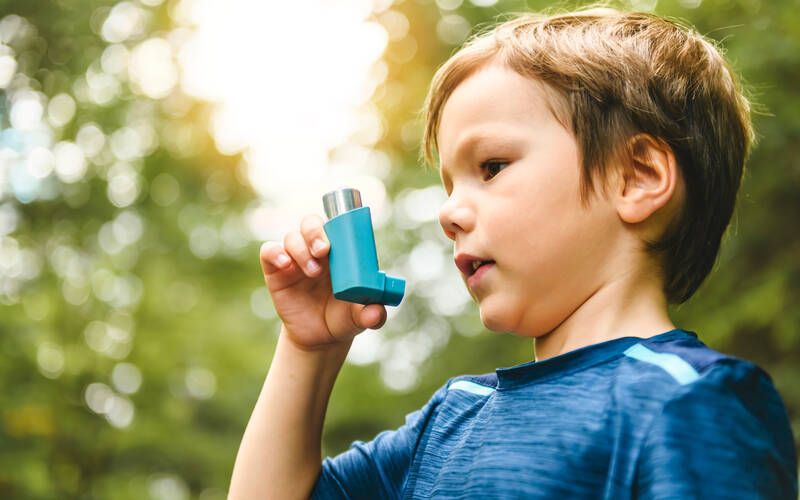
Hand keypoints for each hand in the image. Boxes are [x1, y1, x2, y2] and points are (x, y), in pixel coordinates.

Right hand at [259, 214, 386, 350]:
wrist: (319, 338)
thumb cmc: (343, 319)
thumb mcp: (359, 318)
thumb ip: (372, 315)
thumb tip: (376, 314)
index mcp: (341, 252)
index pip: (337, 225)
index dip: (338, 224)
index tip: (342, 240)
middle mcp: (317, 250)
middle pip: (312, 223)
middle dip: (316, 232)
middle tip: (323, 251)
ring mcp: (296, 259)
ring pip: (292, 236)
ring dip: (301, 249)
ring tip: (312, 272)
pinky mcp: (276, 270)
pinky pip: (269, 251)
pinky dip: (275, 253)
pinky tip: (285, 264)